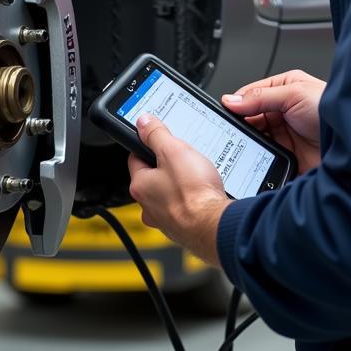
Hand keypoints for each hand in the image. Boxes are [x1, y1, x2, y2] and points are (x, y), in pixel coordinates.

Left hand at [127, 114, 229, 265]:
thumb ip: (156, 134)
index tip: (159, 139)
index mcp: (140, 186)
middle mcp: (148, 206)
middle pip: (153, 176)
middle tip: (184, 156)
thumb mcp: (173, 151)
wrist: (214, 226)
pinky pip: (183, 206)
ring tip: (197, 174)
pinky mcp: (182, 227)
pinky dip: (191, 199)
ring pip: (168, 192)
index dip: (148, 144)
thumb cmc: (193, 193)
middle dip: (167, 165)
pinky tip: (204, 192)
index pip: (136, 157)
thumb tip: (143, 122)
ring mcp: (165, 219)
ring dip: (180, 183)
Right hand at [222, 70, 325, 173]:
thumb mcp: (294, 94)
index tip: (224, 113)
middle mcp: (283, 111)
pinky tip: (254, 160)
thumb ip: (261, 96)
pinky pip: (265, 158)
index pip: (251, 95)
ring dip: (249, 143)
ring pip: (255, 139)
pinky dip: (258, 160)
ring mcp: (285, 134)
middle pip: (250, 118)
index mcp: (284, 88)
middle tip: (231, 132)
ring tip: (242, 146)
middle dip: (241, 125)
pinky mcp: (287, 156)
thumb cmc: (333, 111)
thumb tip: (233, 100)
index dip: (237, 104)